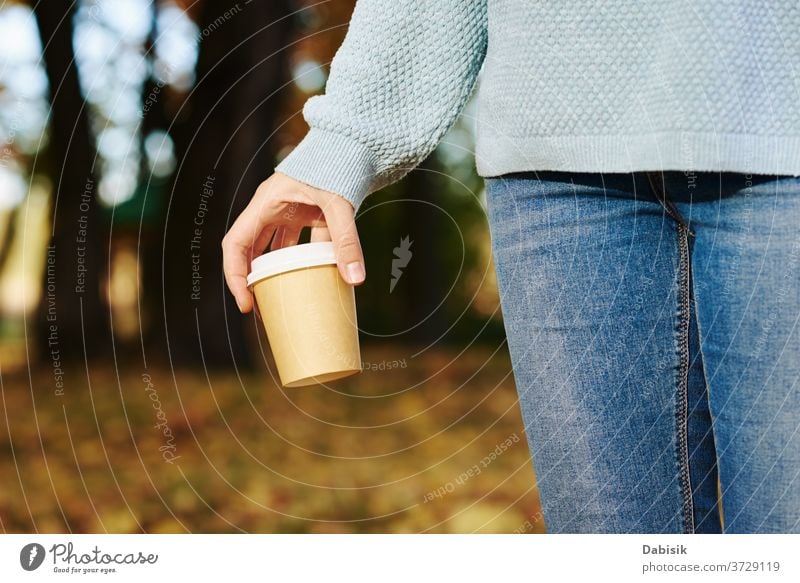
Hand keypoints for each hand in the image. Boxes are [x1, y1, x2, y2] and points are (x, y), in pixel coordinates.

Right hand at [222, 172, 365, 312]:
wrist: (355, 143)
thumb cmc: (338, 164)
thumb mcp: (339, 204)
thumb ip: (346, 241)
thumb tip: (355, 279)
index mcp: (266, 203)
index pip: (236, 244)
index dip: (235, 275)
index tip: (245, 302)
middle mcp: (272, 208)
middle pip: (250, 250)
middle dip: (252, 280)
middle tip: (261, 310)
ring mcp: (289, 211)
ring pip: (273, 249)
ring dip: (276, 273)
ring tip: (283, 300)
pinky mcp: (307, 214)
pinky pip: (298, 243)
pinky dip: (304, 261)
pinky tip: (315, 279)